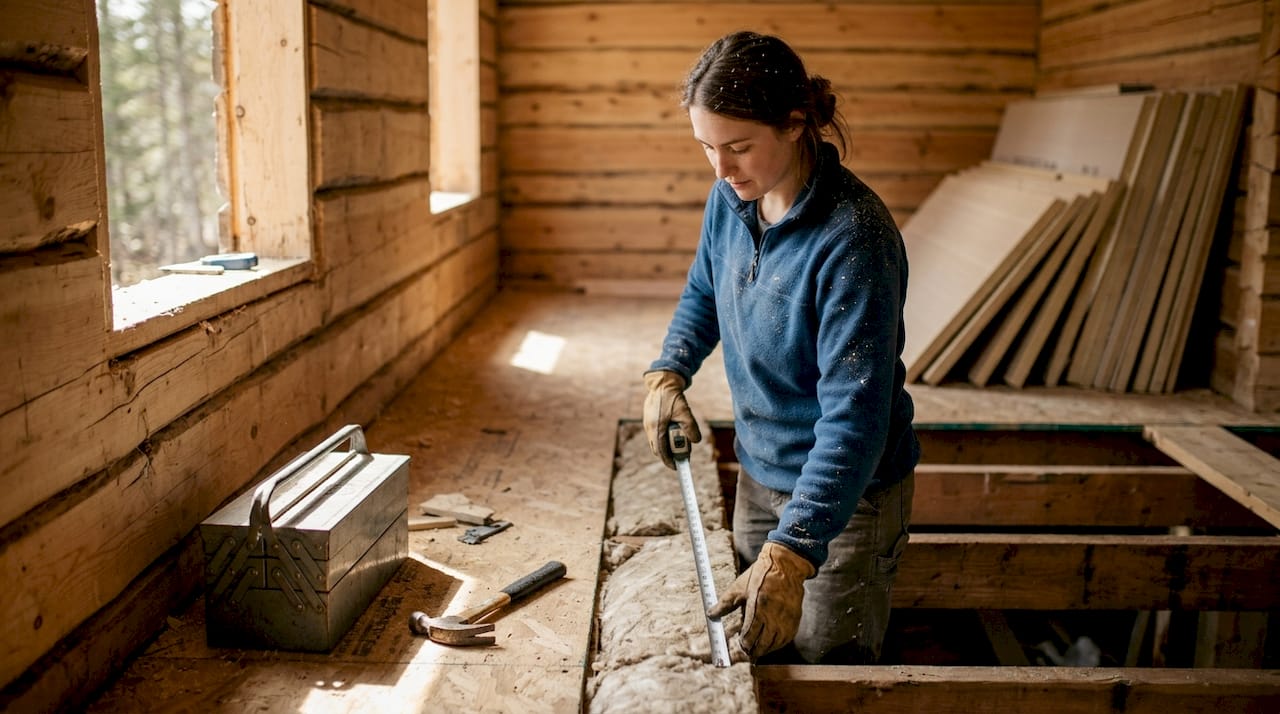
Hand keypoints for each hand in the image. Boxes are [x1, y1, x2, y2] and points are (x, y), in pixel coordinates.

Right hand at [642, 370, 701, 467]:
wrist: (662, 383)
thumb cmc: (673, 397)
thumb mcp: (685, 413)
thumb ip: (691, 428)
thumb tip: (696, 441)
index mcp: (657, 427)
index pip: (661, 451)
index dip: (668, 461)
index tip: (676, 467)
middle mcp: (650, 427)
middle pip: (657, 449)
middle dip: (667, 456)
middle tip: (678, 459)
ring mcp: (647, 423)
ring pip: (655, 442)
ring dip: (665, 447)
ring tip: (677, 446)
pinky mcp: (648, 419)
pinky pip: (654, 434)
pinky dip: (662, 438)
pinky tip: (671, 435)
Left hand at [708, 541, 814, 657]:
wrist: (785, 566)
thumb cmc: (760, 575)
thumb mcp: (739, 588)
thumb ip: (724, 604)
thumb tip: (710, 615)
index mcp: (757, 608)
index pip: (749, 635)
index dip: (743, 643)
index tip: (739, 643)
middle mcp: (773, 617)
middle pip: (762, 644)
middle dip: (753, 650)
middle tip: (747, 651)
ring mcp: (786, 620)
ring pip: (774, 644)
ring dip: (765, 649)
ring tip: (757, 649)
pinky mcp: (794, 619)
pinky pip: (786, 639)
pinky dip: (777, 644)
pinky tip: (771, 643)